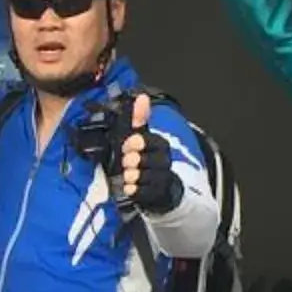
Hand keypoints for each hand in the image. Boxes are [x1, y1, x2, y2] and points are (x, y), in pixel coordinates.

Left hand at [116, 92, 180, 215]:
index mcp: (161, 144)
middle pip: (141, 159)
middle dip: (130, 161)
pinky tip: (130, 187)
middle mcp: (164, 161)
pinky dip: (133, 190)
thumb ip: (140, 119)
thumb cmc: (146, 158)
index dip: (133, 143)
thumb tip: (142, 96)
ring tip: (128, 175)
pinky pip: (141, 192)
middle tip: (126, 162)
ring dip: (130, 176)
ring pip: (142, 176)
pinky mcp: (157, 194)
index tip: (127, 146)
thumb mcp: (142, 138)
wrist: (160, 187)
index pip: (144, 140)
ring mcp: (162, 178)